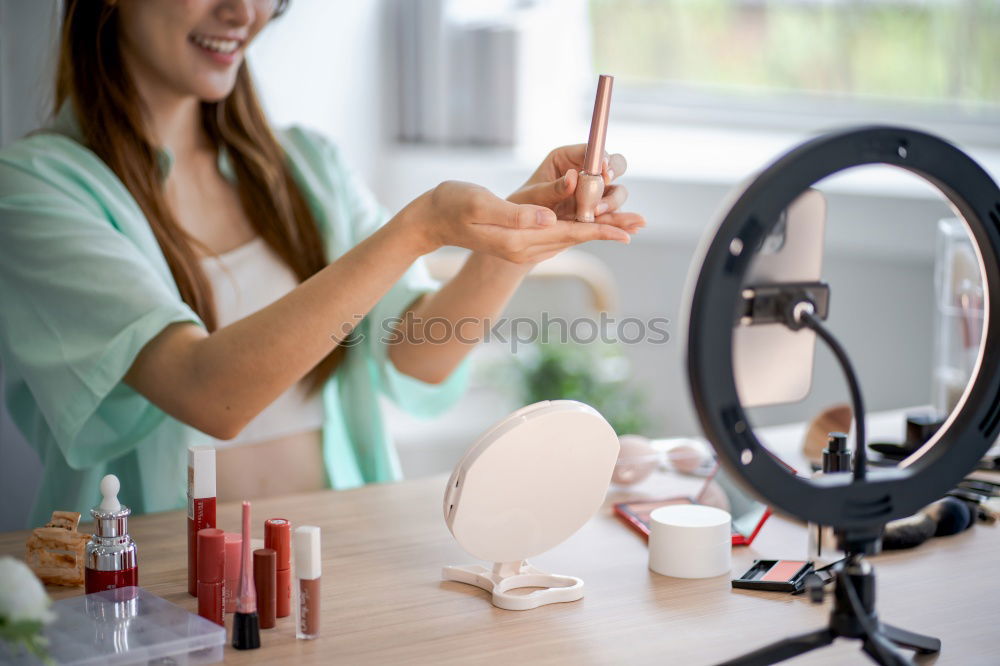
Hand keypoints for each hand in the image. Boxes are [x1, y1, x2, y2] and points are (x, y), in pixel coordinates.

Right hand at [400, 180, 631, 263]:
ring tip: (627, 224)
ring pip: (568, 237)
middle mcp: (523, 248)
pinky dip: (578, 227)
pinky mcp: (520, 239)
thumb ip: (516, 214)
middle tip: (639, 224)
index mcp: (517, 240)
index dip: (599, 230)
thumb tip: (549, 218)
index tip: (626, 232)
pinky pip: (556, 234)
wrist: (431, 219)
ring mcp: (521, 247)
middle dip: (607, 230)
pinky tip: (594, 222)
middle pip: (575, 238)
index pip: (567, 234)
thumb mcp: (481, 204)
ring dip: (597, 229)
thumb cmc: (451, 204)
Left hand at [508, 144, 642, 232]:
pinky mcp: (597, 211)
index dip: (601, 158)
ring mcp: (593, 192)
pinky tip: (633, 226)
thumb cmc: (521, 206)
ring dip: (612, 202)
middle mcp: (584, 172)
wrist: (520, 231)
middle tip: (605, 186)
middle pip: (613, 166)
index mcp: (567, 158)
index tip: (603, 170)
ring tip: (597, 213)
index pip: (591, 151)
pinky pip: (615, 213)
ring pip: (617, 190)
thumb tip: (573, 177)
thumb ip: (553, 188)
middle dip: (612, 176)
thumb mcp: (533, 196)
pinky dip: (623, 219)